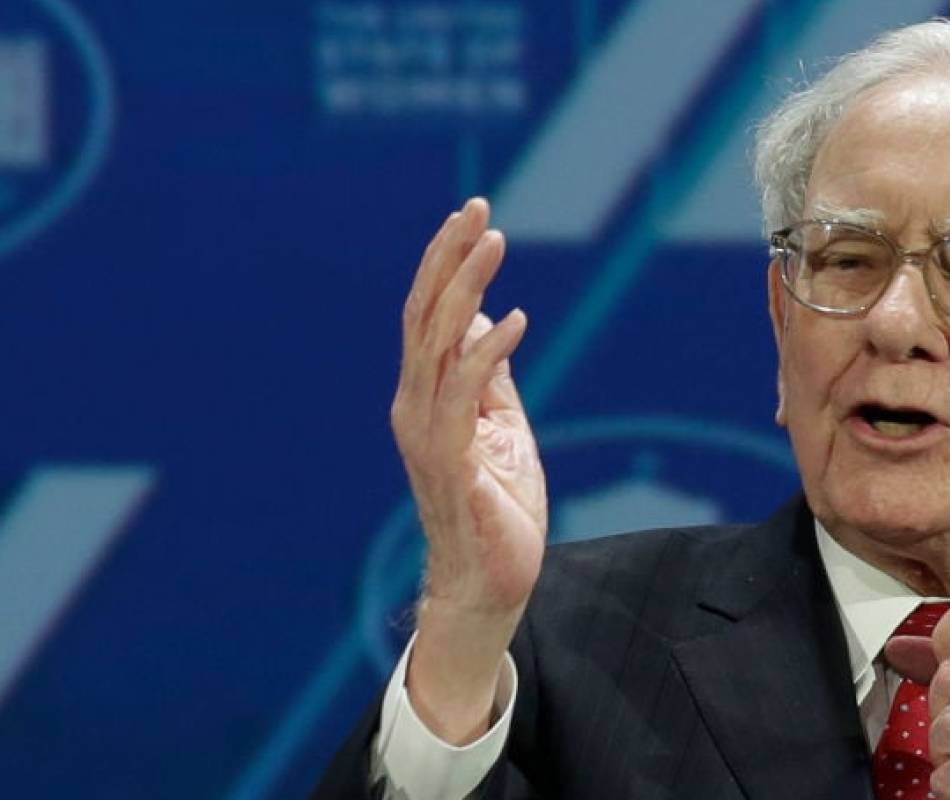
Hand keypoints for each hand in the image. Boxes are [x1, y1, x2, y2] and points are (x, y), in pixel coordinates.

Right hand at [390, 197, 547, 741]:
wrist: (489, 584)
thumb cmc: (497, 509)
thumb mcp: (503, 427)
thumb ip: (491, 377)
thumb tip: (489, 320)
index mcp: (427, 396)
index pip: (430, 315)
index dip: (447, 263)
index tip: (473, 215)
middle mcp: (416, 406)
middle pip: (426, 316)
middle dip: (449, 258)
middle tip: (477, 208)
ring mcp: (427, 434)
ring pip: (438, 343)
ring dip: (466, 288)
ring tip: (494, 242)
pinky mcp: (450, 462)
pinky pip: (464, 396)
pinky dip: (487, 354)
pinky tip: (515, 319)